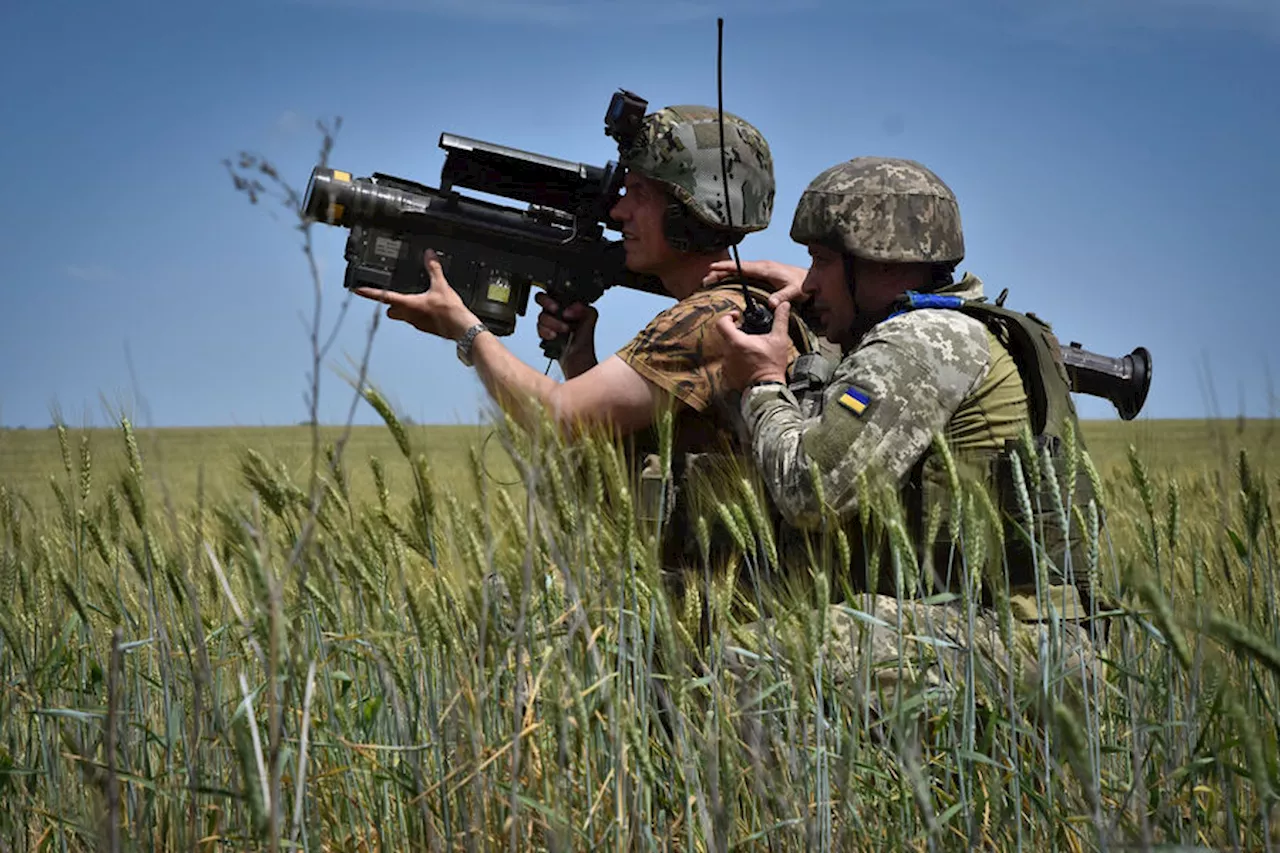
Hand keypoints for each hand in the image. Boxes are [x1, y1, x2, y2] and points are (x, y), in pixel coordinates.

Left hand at [352, 249, 480, 339]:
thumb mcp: (441, 285)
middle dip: (388, 303)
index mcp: (409, 304)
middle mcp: (409, 316)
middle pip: (390, 310)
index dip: (369, 293)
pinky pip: (414, 320)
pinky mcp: (425, 327)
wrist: (462, 328)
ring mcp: (417, 323)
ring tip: (410, 299)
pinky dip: (415, 313)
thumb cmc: (449, 311)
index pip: (383, 297)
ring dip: (402, 309)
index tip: (358, 290)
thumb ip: (433, 269)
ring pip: (402, 316)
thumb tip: (429, 254)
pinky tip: (425, 308)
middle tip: (388, 295)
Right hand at [534, 291, 597, 354]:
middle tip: (556, 309)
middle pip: (540, 298)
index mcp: (566, 301)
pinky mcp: (543, 331)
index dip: (556, 291)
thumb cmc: (584, 335)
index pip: (555, 289)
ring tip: (565, 329)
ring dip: (554, 323)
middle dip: (547, 302)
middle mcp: (555, 309)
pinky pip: (539, 328)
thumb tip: (572, 307)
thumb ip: (584, 307)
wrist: (578, 354)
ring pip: (541, 315)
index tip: (563, 300)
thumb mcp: (590, 316)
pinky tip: (555, 335)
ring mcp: (548, 320)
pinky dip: (547, 332)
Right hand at [703, 259, 808, 308]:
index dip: (727, 267)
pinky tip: (726, 283)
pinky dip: (733, 277)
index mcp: (766, 269)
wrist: (811, 279)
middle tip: (705, 279)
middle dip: (720, 272)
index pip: (742, 267)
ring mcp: (762, 270)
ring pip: (739, 271)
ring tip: (710, 280)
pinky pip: (744, 275)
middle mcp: (762, 267)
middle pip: (736, 268)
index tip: (713, 268)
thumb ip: (783, 297)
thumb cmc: (803, 285)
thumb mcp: (795, 292)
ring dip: (724, 274)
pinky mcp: (763, 275)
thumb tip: (771, 303)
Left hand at [714, 301, 791, 390]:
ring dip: (738, 348)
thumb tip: (784, 304)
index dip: (728, 316)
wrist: (768, 388)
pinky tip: (749, 363)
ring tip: (752, 352)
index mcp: (736, 341)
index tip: (737, 317)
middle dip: (738, 334)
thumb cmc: (772, 364)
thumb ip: (780, 319)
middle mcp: (727, 353)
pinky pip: (729, 363)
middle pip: (727, 336)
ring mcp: (726, 365)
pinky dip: (737, 361)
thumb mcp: (779, 339)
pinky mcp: (727, 375)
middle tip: (751, 336)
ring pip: (728, 350)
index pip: (722, 322)